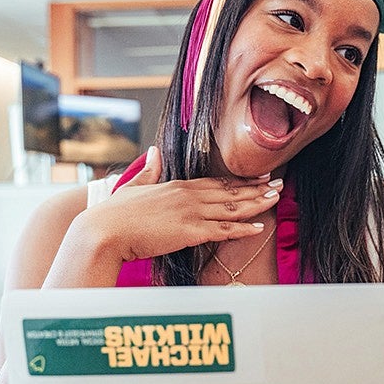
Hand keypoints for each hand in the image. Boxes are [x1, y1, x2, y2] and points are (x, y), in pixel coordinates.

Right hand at [76, 147, 281, 263]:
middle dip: (256, 189)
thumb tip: (153, 151)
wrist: (104, 232)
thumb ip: (149, 171)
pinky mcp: (191, 232)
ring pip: (232, 208)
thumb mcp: (134, 186)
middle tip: (278, 185)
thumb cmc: (114, 214)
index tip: (257, 176)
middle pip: (230, 192)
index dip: (238, 180)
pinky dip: (243, 229)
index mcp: (176, 185)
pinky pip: (224, 230)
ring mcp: (191, 213)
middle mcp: (188, 196)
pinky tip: (259, 227)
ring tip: (276, 199)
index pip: (215, 182)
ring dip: (256, 204)